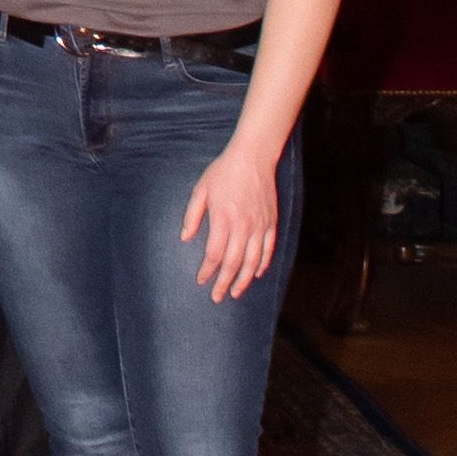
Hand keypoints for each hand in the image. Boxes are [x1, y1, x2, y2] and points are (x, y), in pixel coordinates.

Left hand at [181, 142, 278, 301]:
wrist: (253, 158)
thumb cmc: (223, 172)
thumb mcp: (200, 190)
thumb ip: (192, 215)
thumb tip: (185, 238)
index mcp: (223, 219)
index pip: (215, 254)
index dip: (208, 270)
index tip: (201, 280)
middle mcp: (243, 226)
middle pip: (234, 263)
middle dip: (224, 282)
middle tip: (217, 297)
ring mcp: (260, 226)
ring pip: (254, 261)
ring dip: (245, 280)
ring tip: (236, 292)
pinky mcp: (271, 223)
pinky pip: (269, 249)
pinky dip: (264, 264)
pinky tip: (258, 273)